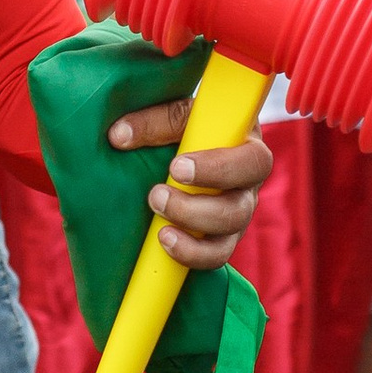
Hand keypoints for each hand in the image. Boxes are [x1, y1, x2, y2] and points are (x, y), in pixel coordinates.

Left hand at [108, 97, 271, 268]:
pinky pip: (215, 256)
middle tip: (156, 194)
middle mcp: (248, 187)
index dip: (218, 169)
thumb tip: (119, 135)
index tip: (176, 167)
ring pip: (227, 236)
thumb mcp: (178, 116)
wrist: (182, 154)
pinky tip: (165, 241)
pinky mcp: (221, 238)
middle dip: (195, 207)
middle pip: (241, 207)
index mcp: (248, 149)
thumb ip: (155, 120)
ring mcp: (237, 215)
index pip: (252, 161)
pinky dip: (190, 254)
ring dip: (190, 229)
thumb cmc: (189, 129)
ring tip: (157, 224)